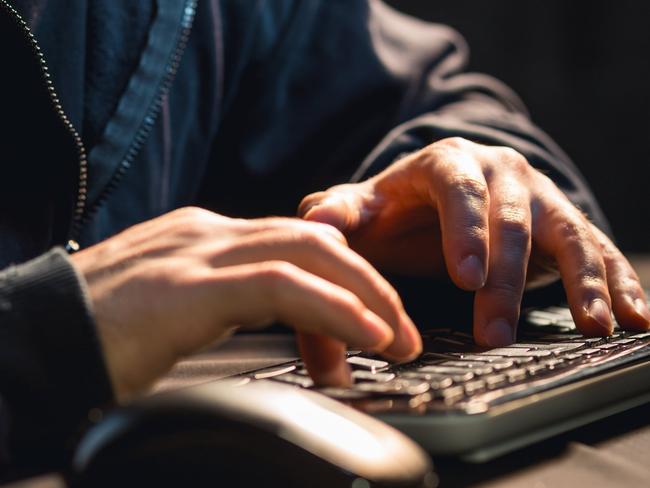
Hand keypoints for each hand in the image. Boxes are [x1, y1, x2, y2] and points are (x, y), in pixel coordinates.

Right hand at [72, 207, 420, 400]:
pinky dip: (334, 310)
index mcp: (206, 238)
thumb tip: (275, 327)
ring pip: (309, 253)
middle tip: (402, 328)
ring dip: (366, 295)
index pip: (296, 242)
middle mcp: (207, 234)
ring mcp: (198, 253)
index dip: (344, 279)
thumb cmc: (101, 336)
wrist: (33, 344)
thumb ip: (224, 304)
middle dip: (370, 282)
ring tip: (399, 337)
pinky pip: (282, 286)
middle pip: (315, 238)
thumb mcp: (178, 310)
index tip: (372, 322)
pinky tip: (365, 335)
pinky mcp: (189, 287)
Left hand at [299, 137, 649, 346]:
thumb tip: (315, 220)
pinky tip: (632, 316)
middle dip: (506, 280)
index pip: (460, 189)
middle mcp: (501, 171)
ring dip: (581, 282)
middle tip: (495, 333)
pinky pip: (596, 248)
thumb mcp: (367, 205)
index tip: (466, 277)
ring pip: (565, 233)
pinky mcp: (563, 222)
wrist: (445, 188)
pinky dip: (616, 281)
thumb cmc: (401, 206)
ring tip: (594, 325)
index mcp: (447, 164)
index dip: (466, 230)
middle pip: (511, 221)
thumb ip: (341, 212)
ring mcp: (538, 195)